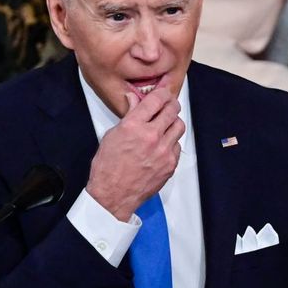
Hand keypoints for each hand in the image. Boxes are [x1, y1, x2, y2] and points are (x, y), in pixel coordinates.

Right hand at [86, 89, 183, 220]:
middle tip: (168, 105)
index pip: (156, 100)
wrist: (113, 195)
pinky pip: (177, 146)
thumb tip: (134, 100)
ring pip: (179, 126)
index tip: (163, 92)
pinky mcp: (170, 164)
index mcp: (134, 126)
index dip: (162, 93)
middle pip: (172, 110)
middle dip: (171, 104)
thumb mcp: (112, 135)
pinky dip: (172, 142)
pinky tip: (163, 145)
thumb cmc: (108, 167)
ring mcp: (163, 151)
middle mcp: (151, 136)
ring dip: (174, 122)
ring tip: (166, 124)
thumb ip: (128, 116)